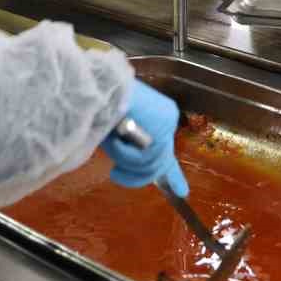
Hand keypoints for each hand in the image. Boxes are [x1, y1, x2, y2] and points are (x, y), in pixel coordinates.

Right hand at [101, 81, 188, 196]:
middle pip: (158, 164)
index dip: (175, 176)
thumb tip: (135, 170)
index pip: (168, 154)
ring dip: (125, 159)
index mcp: (155, 120)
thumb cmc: (98, 109)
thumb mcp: (114, 136)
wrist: (98, 87)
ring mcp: (168, 123)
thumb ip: (128, 151)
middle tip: (116, 173)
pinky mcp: (165, 124)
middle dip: (136, 175)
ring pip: (151, 164)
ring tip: (111, 141)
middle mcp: (166, 120)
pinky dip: (126, 154)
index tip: (182, 193)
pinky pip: (146, 157)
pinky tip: (117, 136)